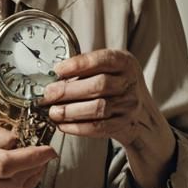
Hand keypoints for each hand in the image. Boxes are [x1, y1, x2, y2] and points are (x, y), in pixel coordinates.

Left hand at [41, 50, 164, 150]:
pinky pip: (98, 127)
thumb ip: (85, 69)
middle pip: (99, 85)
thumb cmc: (114, 84)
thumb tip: (53, 78)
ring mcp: (128, 105)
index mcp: (125, 63)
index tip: (57, 70)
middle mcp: (129, 83)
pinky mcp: (122, 124)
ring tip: (53, 111)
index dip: (78, 65)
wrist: (139, 111)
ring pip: (98, 108)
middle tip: (48, 94)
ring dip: (70, 111)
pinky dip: (77, 127)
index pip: (102, 60)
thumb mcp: (108, 68)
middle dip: (68, 90)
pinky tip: (62, 125)